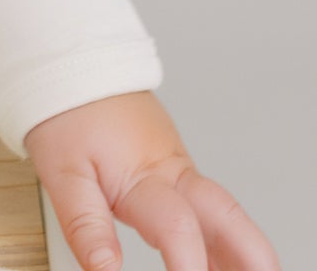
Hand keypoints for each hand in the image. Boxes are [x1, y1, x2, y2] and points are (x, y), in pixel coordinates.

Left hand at [23, 90, 280, 270]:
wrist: (77, 66)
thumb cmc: (68, 114)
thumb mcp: (63, 174)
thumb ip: (86, 226)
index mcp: (145, 175)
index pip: (178, 227)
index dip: (188, 268)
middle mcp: (173, 172)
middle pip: (227, 215)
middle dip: (253, 254)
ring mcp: (179, 170)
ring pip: (225, 213)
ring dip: (244, 250)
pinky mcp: (176, 170)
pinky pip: (208, 209)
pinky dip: (223, 241)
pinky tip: (223, 266)